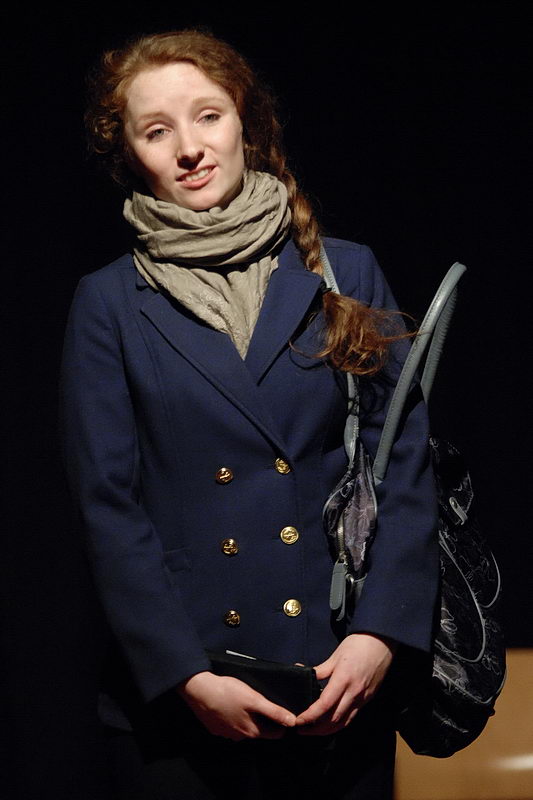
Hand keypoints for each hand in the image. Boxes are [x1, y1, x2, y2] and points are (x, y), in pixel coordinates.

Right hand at [177, 671, 295, 740]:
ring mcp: (226, 734)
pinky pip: (230, 725)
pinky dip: (233, 717)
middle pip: (259, 731)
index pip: (275, 734)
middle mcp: (239, 737)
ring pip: (244, 728)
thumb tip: (292, 722)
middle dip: (264, 719)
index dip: (281, 723)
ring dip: (247, 718)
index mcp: (251, 731)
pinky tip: (231, 704)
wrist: (199, 690)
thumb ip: (273, 711)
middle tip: (263, 701)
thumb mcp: (254, 699)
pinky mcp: (215, 728)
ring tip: (246, 701)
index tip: (281, 710)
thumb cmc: (228, 692)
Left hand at [295, 633, 396, 735]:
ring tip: (313, 731)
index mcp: (343, 679)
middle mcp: (354, 693)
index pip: (325, 705)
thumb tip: (302, 673)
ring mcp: (363, 698)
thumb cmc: (357, 645)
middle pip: (333, 719)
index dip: (310, 715)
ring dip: (327, 731)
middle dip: (315, 728)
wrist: (381, 642)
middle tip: (301, 729)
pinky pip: (352, 717)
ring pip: (344, 723)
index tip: (299, 720)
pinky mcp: (368, 699)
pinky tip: (329, 723)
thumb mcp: (335, 656)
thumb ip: (320, 670)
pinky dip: (339, 724)